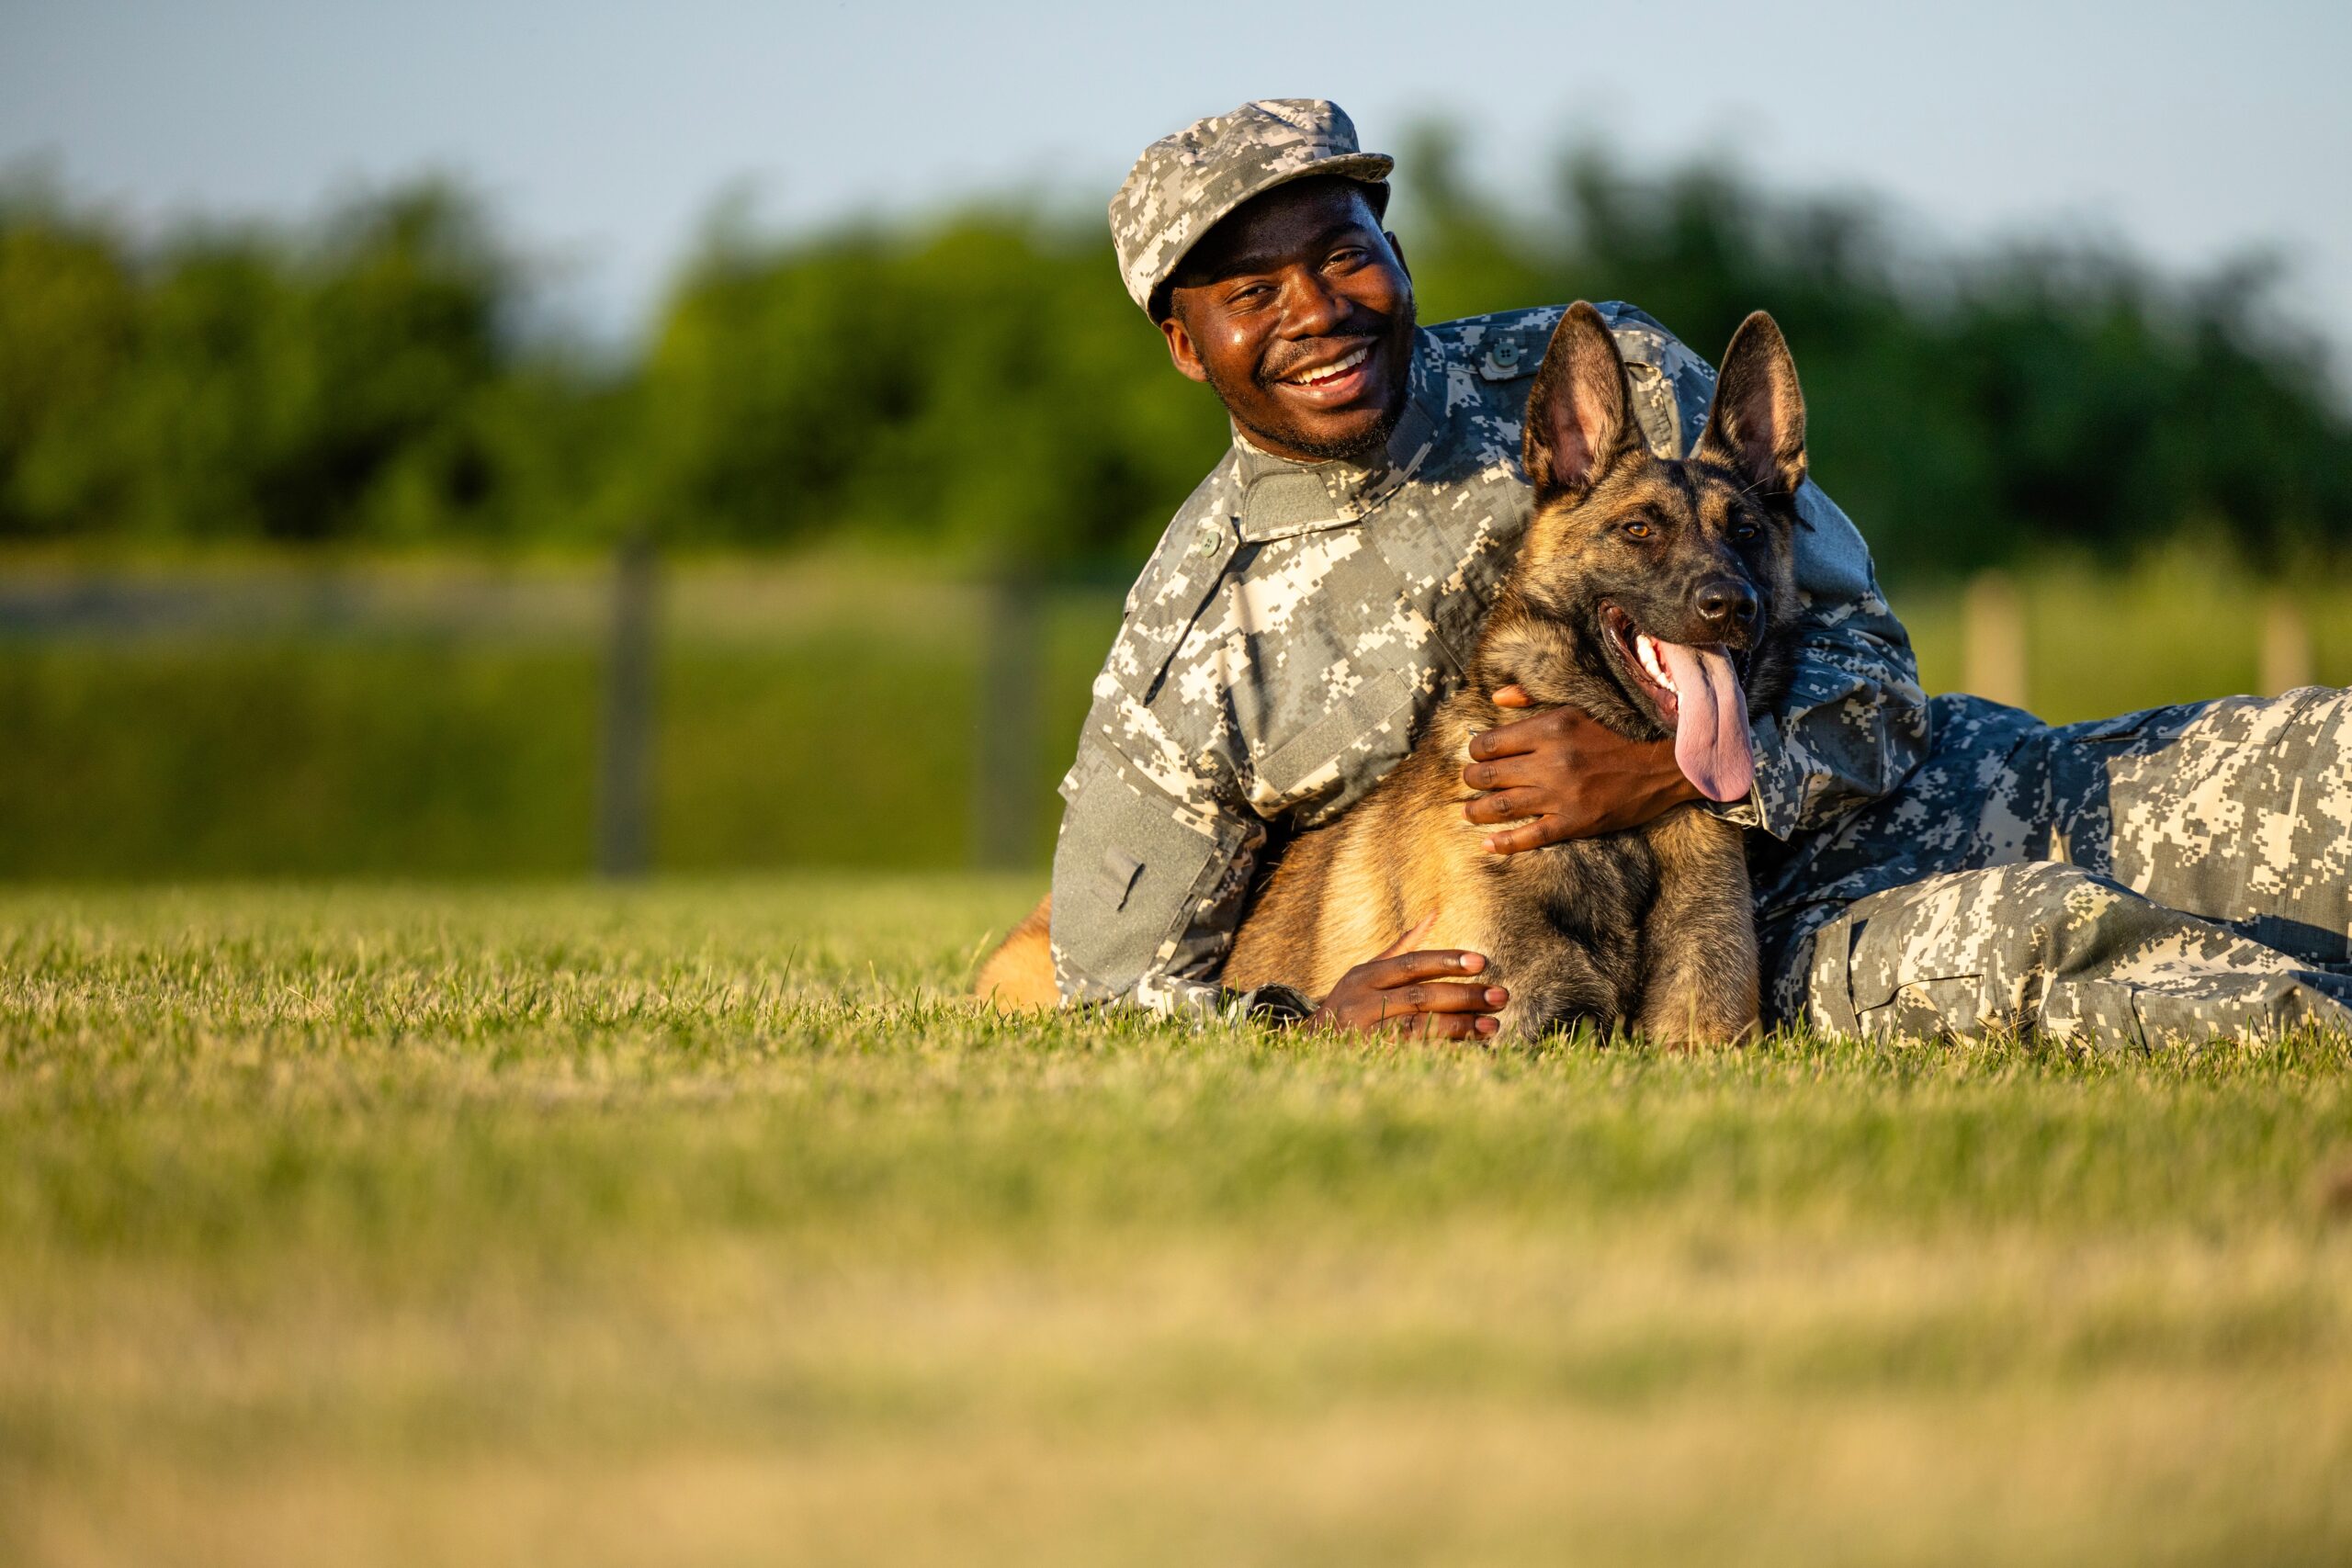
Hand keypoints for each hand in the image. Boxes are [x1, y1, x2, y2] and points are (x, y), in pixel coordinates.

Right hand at [1305, 913, 1507, 1040]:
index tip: (1482, 961)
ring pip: (1417, 1027)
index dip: (1447, 961)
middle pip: (1420, 996)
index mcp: (1365, 976)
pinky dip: (1441, 1050)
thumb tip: (1434, 914)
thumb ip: (1401, 947)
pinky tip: (1469, 1048)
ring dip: (1458, 1026)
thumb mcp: (1367, 973)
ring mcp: (1365, 1033)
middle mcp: (1363, 1002)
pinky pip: (1411, 1054)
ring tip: (1493, 1026)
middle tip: (1501, 996)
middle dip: (1464, 996)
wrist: (1308, 1046)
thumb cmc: (1349, 1003)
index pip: (1411, 964)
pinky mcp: (1370, 1059)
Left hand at [1462, 686, 1701, 853]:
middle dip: (1471, 780)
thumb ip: (1533, 699)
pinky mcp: (1575, 822)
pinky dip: (1504, 843)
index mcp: (1550, 728)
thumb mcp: (1578, 705)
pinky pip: (1530, 836)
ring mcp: (1562, 794)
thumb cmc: (1619, 732)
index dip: (1476, 751)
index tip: (1478, 756)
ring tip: (1468, 813)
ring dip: (1477, 811)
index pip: (1490, 743)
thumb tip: (1496, 698)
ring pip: (1502, 806)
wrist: (1663, 766)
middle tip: (1469, 783)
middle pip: (1489, 775)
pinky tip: (1487, 844)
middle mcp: (1552, 761)